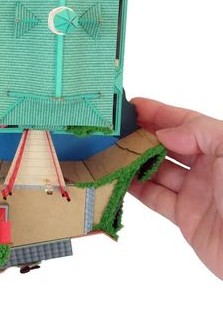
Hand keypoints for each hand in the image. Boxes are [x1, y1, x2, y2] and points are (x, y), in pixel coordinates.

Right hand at [130, 98, 222, 278]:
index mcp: (221, 146)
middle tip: (117, 130)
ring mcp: (195, 191)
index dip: (159, 113)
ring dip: (135, 162)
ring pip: (157, 171)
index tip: (132, 106)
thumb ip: (199, 133)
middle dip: (142, 136)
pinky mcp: (186, 216)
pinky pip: (155, 197)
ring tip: (111, 152)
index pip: (185, 123)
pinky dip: (136, 188)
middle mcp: (208, 167)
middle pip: (167, 146)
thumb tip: (164, 134)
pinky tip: (120, 178)